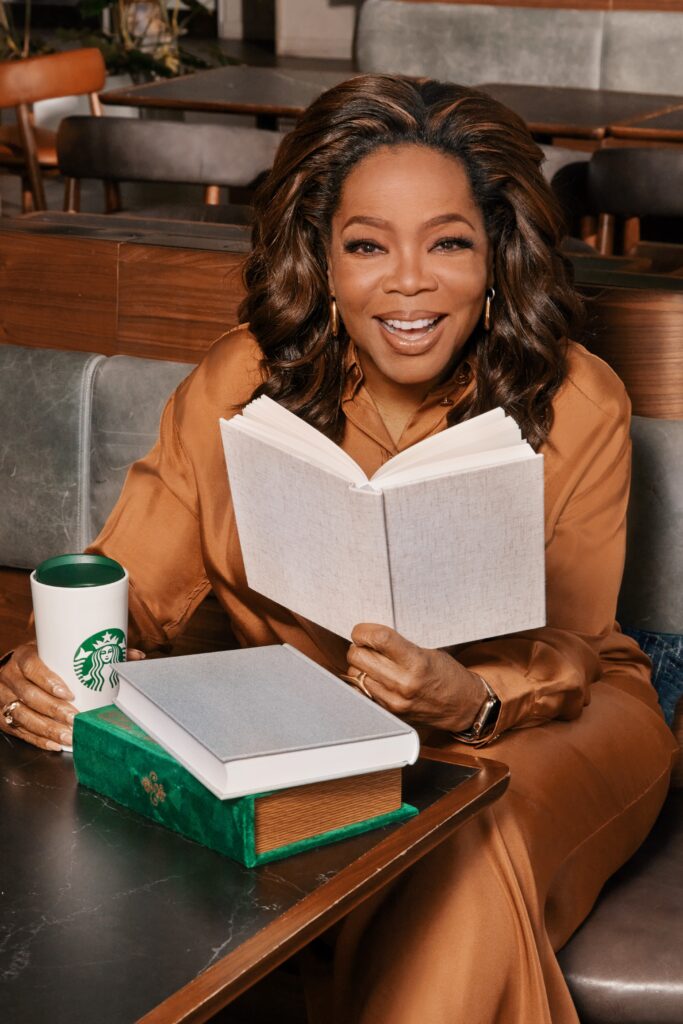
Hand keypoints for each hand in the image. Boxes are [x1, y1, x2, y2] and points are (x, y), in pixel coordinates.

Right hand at [0, 643, 145, 751]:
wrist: (11, 669)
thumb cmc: (44, 659)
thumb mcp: (60, 650)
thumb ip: (95, 654)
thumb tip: (135, 656)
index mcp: (24, 656)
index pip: (33, 668)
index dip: (49, 681)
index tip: (69, 693)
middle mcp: (9, 677)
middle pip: (30, 696)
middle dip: (54, 711)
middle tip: (75, 719)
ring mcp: (2, 697)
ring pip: (24, 716)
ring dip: (48, 729)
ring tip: (69, 737)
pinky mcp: (1, 716)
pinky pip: (19, 731)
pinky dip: (38, 739)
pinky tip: (55, 744)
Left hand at [346, 623, 487, 732]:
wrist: (463, 705)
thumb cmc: (447, 674)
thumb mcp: (428, 650)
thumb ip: (398, 644)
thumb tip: (368, 635)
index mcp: (416, 662)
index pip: (378, 639)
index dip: (363, 631)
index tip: (362, 630)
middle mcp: (403, 683)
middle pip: (358, 657)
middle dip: (358, 647)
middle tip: (366, 645)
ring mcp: (394, 701)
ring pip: (355, 675)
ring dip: (359, 665)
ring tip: (373, 662)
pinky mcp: (389, 713)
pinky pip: (362, 692)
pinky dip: (364, 682)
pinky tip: (374, 677)